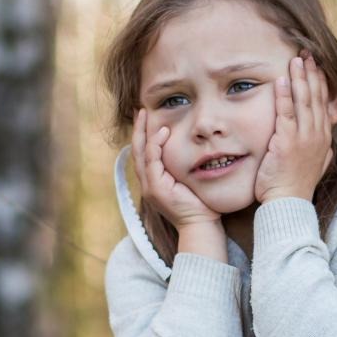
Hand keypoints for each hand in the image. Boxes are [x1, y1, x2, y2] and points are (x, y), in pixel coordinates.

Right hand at [131, 107, 219, 229]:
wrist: (200, 225)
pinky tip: (162, 133)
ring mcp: (149, 187)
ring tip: (145, 114)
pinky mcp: (156, 188)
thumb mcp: (189, 182)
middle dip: (138, 129)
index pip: (144, 154)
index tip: (146, 118)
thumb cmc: (200, 205)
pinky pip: (152, 162)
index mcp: (154, 182)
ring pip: (141, 154)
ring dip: (143, 132)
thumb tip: (191, 150)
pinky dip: (156, 146)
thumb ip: (183, 168)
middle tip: (140, 110)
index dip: (143, 135)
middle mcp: (147, 184)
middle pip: (136, 151)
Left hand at [254, 51, 336, 203]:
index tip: (316, 67)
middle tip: (308, 53)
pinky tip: (282, 80)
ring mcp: (304, 138)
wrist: (288, 204)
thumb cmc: (295, 187)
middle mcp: (317, 135)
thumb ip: (321, 152)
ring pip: (304, 101)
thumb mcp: (316, 166)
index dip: (320, 83)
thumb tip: (328, 145)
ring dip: (300, 78)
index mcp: (323, 139)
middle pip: (316, 97)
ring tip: (297, 59)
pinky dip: (285, 95)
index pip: (324, 104)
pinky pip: (286, 113)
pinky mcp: (287, 142)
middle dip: (312, 73)